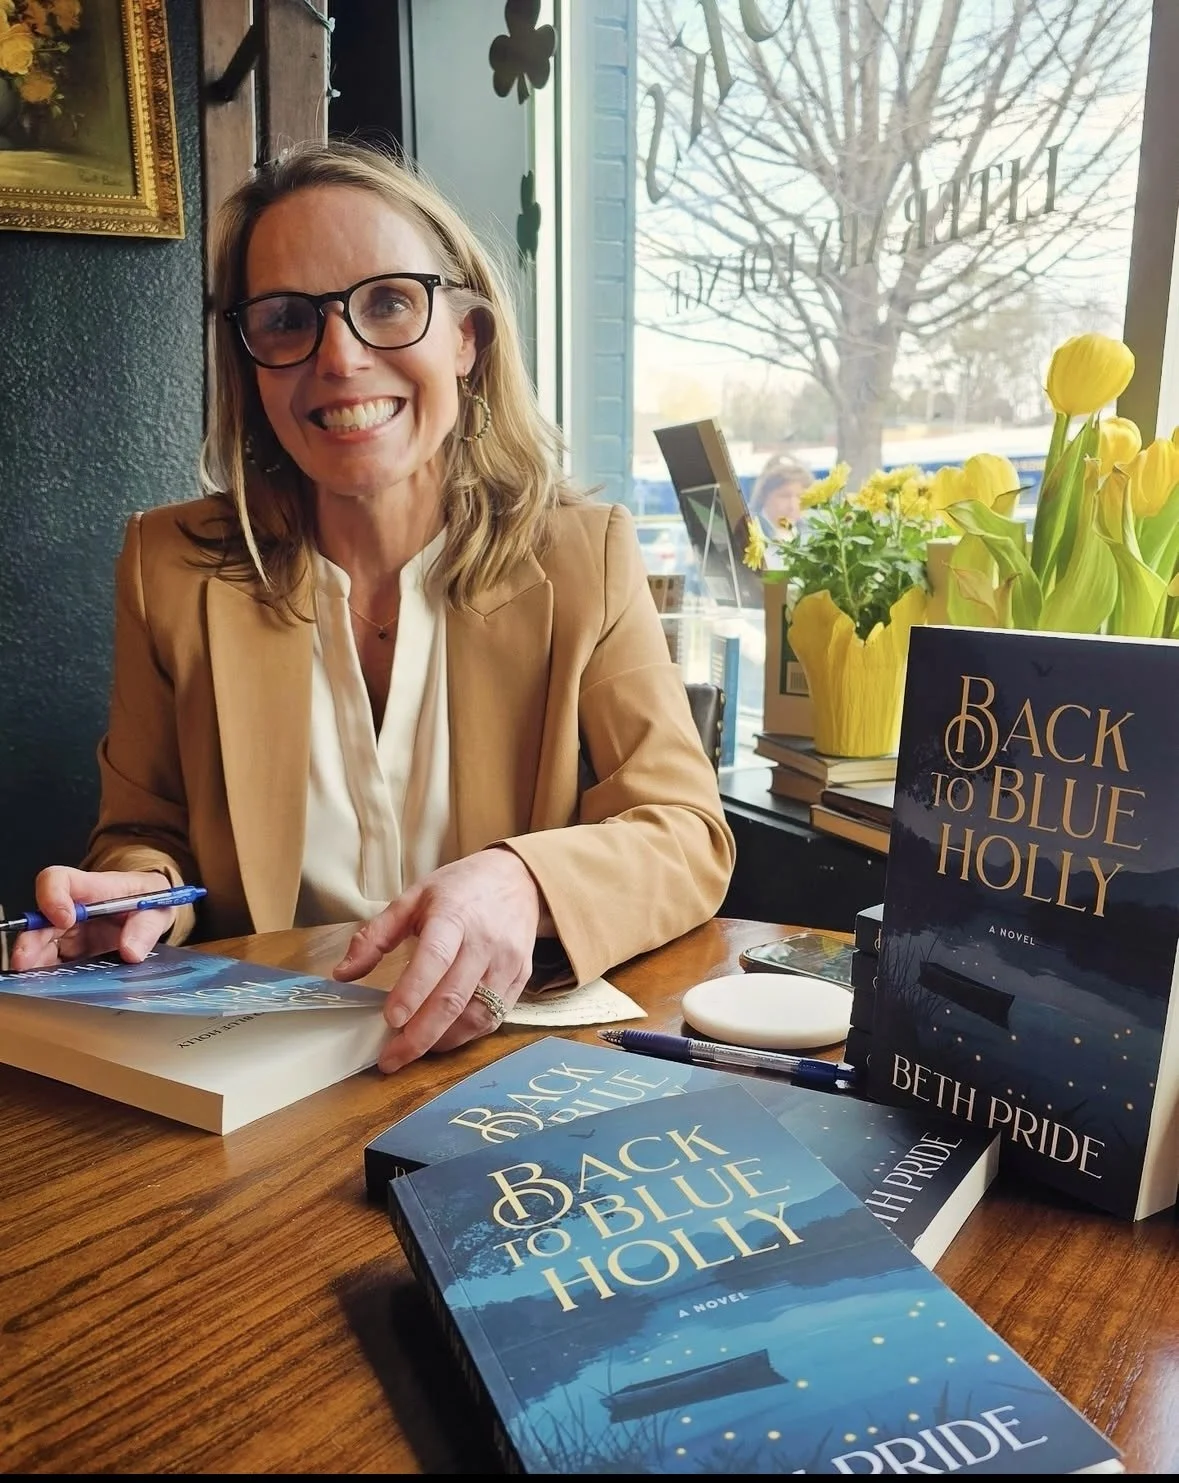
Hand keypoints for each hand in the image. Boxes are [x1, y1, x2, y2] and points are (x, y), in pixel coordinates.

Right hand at [7, 866, 175, 971]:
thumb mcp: (158, 908)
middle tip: (27, 962)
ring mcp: (68, 933)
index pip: (59, 880)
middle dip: (30, 942)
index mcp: (92, 888)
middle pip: (40, 920)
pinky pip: (53, 965)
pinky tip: (49, 988)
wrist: (150, 912)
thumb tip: (131, 952)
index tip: (66, 919)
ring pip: (40, 946)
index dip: (53, 897)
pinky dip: (47, 977)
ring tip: (34, 981)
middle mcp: (72, 910)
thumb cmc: (148, 900)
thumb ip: (146, 927)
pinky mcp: (70, 954)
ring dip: (34, 964)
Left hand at [332, 848, 541, 1071]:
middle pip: (454, 997)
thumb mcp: (413, 898)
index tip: (390, 1020)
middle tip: (390, 1058)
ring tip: (413, 1051)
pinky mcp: (522, 978)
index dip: (413, 991)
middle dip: (420, 1035)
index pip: (435, 958)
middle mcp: (485, 942)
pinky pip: (494, 1017)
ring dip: (442, 1041)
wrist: (517, 879)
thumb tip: (342, 975)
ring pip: (476, 1015)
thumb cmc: (459, 889)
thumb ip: (376, 936)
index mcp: (454, 916)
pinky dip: (466, 1036)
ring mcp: (508, 963)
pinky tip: (442, 1039)